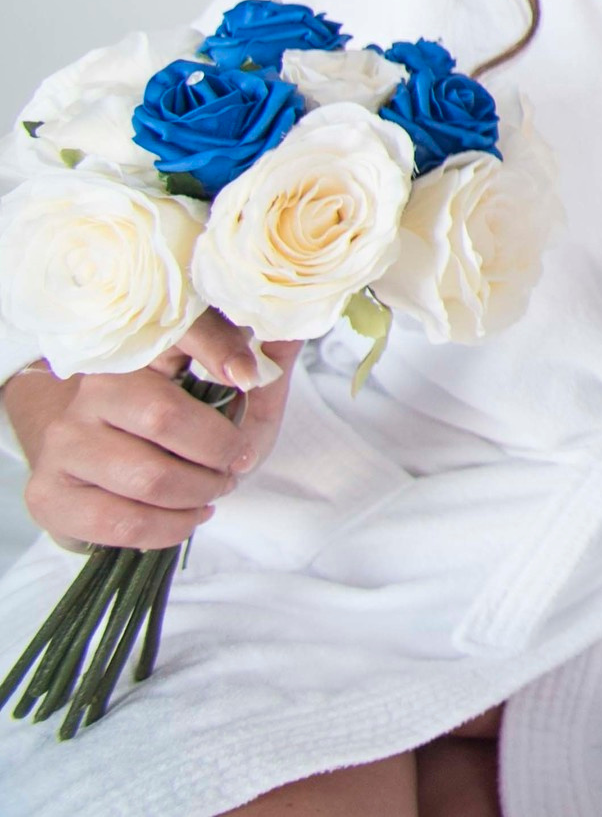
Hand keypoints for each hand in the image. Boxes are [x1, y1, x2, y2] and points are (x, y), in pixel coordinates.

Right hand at [4, 310, 299, 549]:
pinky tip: (187, 516)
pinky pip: (123, 520)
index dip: (215, 348)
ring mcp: (64, 442)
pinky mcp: (50, 493)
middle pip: (164, 417)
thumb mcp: (228, 394)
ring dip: (199, 493)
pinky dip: (171, 527)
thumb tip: (295, 330)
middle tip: (236, 464)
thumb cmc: (176, 428)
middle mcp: (91, 391)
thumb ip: (262, 367)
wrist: (98, 469)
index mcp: (137, 353)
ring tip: (212, 489)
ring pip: (148, 477)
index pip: (174, 333)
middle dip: (219, 451)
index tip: (248, 375)